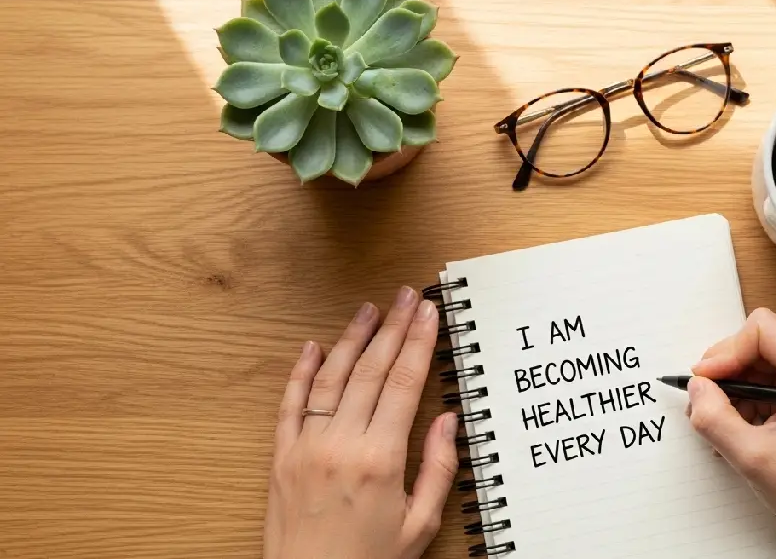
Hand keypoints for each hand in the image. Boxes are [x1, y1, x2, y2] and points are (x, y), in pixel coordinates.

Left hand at [264, 287, 457, 558]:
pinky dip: (301, 372)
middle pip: (372, 370)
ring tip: (370, 309)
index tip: (429, 313)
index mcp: (381, 459)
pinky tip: (313, 346)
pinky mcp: (281, 457)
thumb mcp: (420, 524)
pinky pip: (291, 404)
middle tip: (407, 296)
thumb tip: (448, 420)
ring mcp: (307, 447)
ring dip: (352, 338)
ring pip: (331, 377)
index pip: (405, 384)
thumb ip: (438, 468)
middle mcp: (341, 444)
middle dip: (394, 327)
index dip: (420, 343)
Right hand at [687, 308, 775, 545]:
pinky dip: (747, 397)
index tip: (705, 380)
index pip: (762, 330)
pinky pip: (770, 378)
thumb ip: (715, 417)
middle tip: (705, 403)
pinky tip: (738, 425)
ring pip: (761, 360)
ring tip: (722, 421)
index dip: (727, 351)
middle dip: (727, 370)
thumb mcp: (751, 457)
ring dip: (734, 386)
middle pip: (760, 343)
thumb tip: (696, 386)